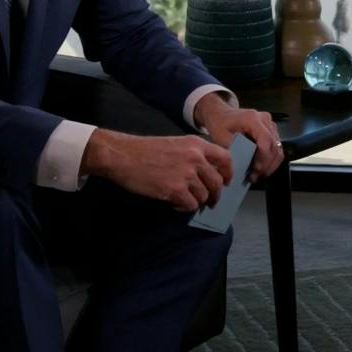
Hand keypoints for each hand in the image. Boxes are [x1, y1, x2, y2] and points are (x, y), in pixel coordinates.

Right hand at [81, 130, 232, 212]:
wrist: (123, 156)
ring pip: (204, 195)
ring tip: (186, 201)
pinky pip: (191, 205)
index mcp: (196, 144)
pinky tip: (176, 204)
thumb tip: (207, 174)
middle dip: (216, 195)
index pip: (226, 159)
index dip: (228, 173)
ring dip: (198, 202)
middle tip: (210, 201)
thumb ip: (194, 154)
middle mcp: (195, 158)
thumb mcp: (175, 143)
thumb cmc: (146, 150)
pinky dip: (185, 208)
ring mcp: (186, 174)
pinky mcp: (175, 190)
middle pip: (218, 182)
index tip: (225, 182)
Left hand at [193, 93, 284, 180]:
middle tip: (254, 177)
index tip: (255, 170)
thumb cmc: (220, 122)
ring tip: (257, 175)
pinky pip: (276, 147)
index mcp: (252, 119)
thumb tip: (242, 166)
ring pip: (278, 148)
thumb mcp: (221, 136)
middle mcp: (265, 120)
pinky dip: (270, 160)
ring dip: (270, 164)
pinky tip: (261, 168)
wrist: (221, 113)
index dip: (263, 158)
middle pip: (274, 146)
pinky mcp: (271, 130)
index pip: (266, 140)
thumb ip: (233, 150)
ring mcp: (270, 124)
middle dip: (266, 165)